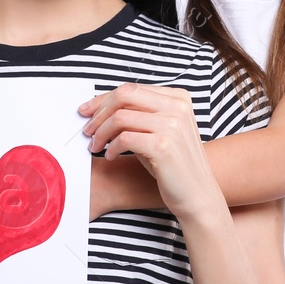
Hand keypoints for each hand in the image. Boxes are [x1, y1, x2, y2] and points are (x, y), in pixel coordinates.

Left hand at [80, 84, 222, 220]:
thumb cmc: (173, 165)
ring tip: (95, 146)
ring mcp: (172, 125)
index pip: (131, 88)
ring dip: (101, 133)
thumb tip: (101, 107)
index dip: (104, 99)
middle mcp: (177, 107)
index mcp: (178, 98)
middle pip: (124, 95)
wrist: (197, 195)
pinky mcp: (163, 146)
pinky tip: (110, 157)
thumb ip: (139, 114)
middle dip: (99, 112)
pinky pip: (124, 138)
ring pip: (120, 117)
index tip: (87, 111)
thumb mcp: (160, 131)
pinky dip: (111, 148)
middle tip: (87, 129)